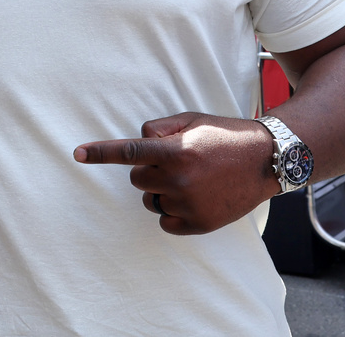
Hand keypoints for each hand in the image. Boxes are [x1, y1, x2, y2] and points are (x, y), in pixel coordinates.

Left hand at [74, 112, 279, 234]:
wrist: (266, 160)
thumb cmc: (225, 136)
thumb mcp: (192, 120)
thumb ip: (159, 128)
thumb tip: (138, 141)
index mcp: (176, 151)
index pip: (129, 152)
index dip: (100, 153)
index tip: (77, 154)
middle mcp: (179, 179)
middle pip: (137, 179)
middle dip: (148, 170)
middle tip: (174, 162)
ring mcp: (189, 204)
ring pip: (151, 201)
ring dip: (161, 191)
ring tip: (191, 179)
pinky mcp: (200, 224)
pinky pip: (166, 221)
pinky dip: (172, 211)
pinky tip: (194, 197)